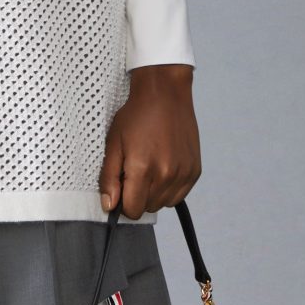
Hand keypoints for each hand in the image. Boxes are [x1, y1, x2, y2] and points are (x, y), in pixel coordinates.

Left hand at [97, 64, 200, 218]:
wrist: (165, 94)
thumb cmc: (136, 116)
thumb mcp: (113, 144)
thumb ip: (109, 178)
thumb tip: (109, 206)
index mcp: (143, 169)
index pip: (133, 211)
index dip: (123, 202)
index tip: (122, 186)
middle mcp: (167, 174)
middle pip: (148, 208)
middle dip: (138, 196)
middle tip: (135, 171)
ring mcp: (184, 173)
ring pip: (163, 204)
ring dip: (154, 193)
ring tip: (150, 167)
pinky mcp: (195, 171)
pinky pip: (179, 195)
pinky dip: (169, 188)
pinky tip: (163, 167)